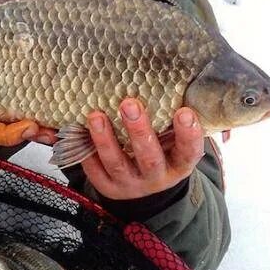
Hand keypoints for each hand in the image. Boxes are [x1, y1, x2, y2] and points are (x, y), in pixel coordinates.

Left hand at [81, 98, 203, 200]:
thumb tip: (166, 81)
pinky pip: (95, 170)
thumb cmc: (161, 151)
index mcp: (178, 164)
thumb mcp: (172, 141)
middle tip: (129, 104)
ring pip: (117, 164)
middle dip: (139, 131)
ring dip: (105, 140)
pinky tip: (80, 132)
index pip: (188, 152)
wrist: (145, 188)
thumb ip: (170, 120)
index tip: (185, 112)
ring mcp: (130, 184)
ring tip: (96, 116)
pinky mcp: (108, 186)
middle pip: (149, 158)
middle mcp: (156, 176)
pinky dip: (87, 152)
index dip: (189, 135)